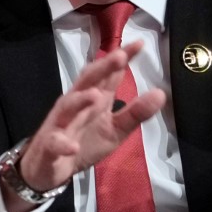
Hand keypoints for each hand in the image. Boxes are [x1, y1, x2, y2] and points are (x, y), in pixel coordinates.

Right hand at [4, 41, 165, 211]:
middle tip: (120, 56)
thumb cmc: (84, 142)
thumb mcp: (115, 130)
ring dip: (81, 100)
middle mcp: (77, 104)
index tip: (140, 43)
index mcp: (95, 98)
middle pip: (88, 80)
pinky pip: (55, 142)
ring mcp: (61, 123)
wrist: (50, 168)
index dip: (122, 58)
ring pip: (68, 106)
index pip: (109, 73)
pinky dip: (62, 143)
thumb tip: (161, 93)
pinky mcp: (51, 145)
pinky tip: (72, 146)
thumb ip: (135, 113)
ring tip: (96, 96)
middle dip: (102, 68)